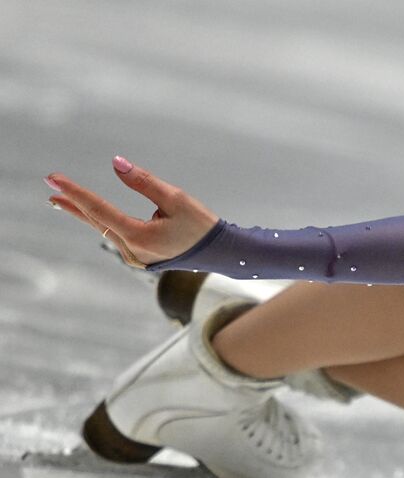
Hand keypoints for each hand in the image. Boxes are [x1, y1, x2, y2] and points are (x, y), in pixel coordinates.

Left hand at [46, 156, 218, 268]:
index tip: (53, 178)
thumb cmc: (202, 226)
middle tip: (50, 186)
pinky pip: (115, 236)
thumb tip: (116, 163)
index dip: (75, 192)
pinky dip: (102, 223)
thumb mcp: (176, 198)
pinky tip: (91, 215)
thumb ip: (143, 182)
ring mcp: (135, 257)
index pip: (99, 209)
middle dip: (72, 203)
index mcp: (139, 236)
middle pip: (96, 221)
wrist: (222, 253)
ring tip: (61, 200)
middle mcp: (132, 250)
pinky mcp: (141, 259)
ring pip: (104, 229)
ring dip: (84, 213)